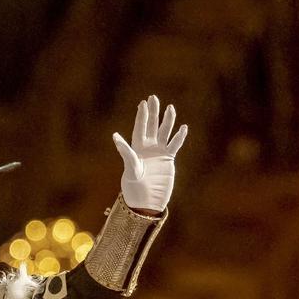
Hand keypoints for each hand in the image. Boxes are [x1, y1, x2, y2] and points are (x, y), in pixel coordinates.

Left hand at [113, 95, 187, 212]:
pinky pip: (175, 145)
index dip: (141, 116)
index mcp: (137, 148)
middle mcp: (148, 148)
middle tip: (153, 97)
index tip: (143, 103)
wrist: (147, 201)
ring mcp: (158, 153)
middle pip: (152, 126)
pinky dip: (179, 137)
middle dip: (153, 112)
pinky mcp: (168, 159)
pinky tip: (183, 127)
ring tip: (170, 107)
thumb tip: (115, 136)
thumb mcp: (131, 168)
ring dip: (167, 121)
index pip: (140, 128)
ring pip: (164, 132)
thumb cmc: (135, 187)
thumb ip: (126, 152)